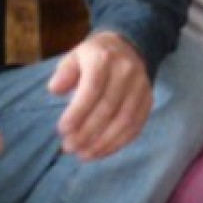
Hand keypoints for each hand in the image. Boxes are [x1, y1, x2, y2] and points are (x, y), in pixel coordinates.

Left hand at [49, 32, 152, 161]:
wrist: (126, 47)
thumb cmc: (94, 57)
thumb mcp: (74, 56)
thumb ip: (64, 73)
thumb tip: (54, 90)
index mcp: (103, 58)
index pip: (91, 89)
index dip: (77, 112)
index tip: (62, 130)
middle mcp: (125, 71)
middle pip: (107, 108)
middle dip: (87, 132)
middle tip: (69, 147)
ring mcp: (140, 87)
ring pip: (124, 121)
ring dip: (102, 142)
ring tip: (83, 154)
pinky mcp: (148, 100)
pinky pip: (135, 127)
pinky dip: (118, 143)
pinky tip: (101, 152)